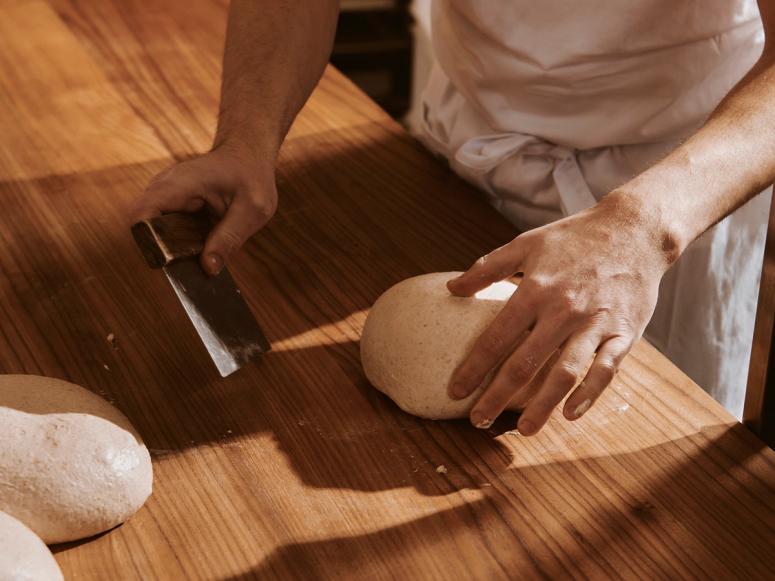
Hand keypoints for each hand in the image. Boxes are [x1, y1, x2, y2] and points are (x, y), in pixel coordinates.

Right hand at [133, 144, 277, 275]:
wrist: (247, 155)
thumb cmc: (251, 176)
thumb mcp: (252, 209)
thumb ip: (230, 238)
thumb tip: (207, 268)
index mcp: (179, 184)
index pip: (141, 215)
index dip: (150, 242)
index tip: (174, 260)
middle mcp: (163, 188)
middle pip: (145, 229)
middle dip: (167, 251)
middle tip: (197, 261)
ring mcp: (164, 196)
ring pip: (155, 232)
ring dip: (175, 248)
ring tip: (204, 250)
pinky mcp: (170, 206)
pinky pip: (166, 230)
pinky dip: (181, 242)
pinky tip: (203, 243)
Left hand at [447, 194, 673, 434]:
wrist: (634, 229)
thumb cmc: (574, 238)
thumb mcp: (525, 244)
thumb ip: (486, 268)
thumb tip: (450, 289)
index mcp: (536, 289)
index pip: (497, 336)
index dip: (474, 367)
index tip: (456, 391)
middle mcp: (564, 310)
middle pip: (525, 362)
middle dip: (498, 396)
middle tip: (478, 420)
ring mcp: (596, 323)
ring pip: (565, 373)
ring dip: (543, 405)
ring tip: (523, 430)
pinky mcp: (625, 333)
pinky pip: (606, 370)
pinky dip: (589, 395)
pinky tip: (570, 413)